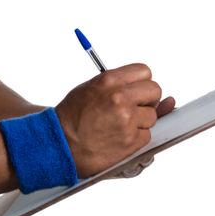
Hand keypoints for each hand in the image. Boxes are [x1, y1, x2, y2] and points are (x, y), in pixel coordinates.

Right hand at [54, 64, 175, 177]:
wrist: (60, 143)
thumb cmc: (72, 117)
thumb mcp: (90, 89)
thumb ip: (117, 84)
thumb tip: (145, 86)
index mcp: (108, 80)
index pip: (144, 72)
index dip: (141, 82)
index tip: (136, 90)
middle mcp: (120, 97)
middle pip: (154, 91)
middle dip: (147, 100)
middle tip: (134, 108)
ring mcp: (127, 119)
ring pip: (152, 115)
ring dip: (141, 121)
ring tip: (119, 125)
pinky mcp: (131, 140)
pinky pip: (146, 135)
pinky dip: (136, 137)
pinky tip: (119, 137)